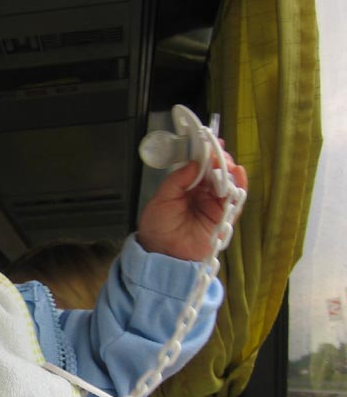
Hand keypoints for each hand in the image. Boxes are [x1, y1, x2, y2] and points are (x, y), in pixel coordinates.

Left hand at [137, 144, 247, 260]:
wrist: (162, 254)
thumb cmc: (158, 227)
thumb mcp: (162, 198)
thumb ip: (178, 180)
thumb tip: (195, 163)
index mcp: (187, 187)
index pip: (201, 167)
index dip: (206, 155)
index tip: (209, 143)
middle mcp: (203, 195)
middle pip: (217, 173)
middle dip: (219, 161)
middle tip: (218, 153)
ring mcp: (214, 206)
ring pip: (228, 184)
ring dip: (230, 171)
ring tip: (226, 163)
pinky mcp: (224, 219)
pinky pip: (235, 202)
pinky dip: (239, 187)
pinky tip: (237, 175)